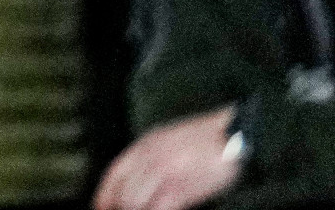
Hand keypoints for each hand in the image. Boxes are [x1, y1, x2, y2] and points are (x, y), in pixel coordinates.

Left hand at [93, 108, 242, 209]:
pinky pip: (158, 208)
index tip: (100, 206)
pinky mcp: (180, 187)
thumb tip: (140, 182)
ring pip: (134, 202)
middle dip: (119, 208)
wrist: (234, 132)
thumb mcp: (169, 141)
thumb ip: (151, 158)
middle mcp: (147, 158)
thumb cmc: (206, 140)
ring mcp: (163, 173)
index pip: (113, 174)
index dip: (103, 195)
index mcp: (144, 145)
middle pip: (121, 192)